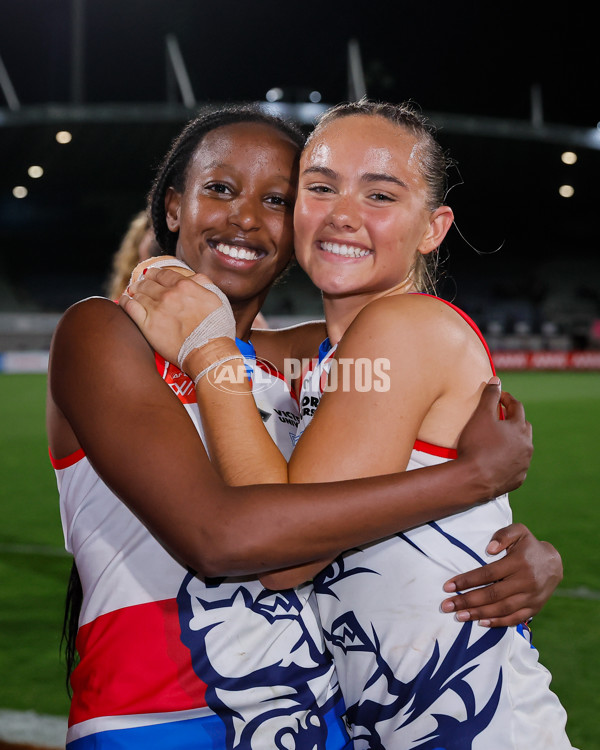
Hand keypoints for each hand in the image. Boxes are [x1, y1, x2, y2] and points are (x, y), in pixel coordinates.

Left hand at [120, 268, 224, 365]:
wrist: (208, 352)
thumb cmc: (217, 329)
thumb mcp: (218, 299)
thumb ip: (204, 284)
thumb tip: (192, 277)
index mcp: (185, 285)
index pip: (163, 273)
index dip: (155, 274)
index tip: (151, 275)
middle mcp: (169, 294)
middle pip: (148, 282)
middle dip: (143, 282)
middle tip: (140, 285)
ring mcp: (156, 309)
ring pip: (138, 293)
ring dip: (134, 291)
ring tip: (132, 293)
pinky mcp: (147, 325)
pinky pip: (129, 307)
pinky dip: (125, 301)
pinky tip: (125, 301)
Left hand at [440, 523, 562, 626]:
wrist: (554, 564)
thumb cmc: (529, 545)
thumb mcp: (518, 531)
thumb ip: (503, 535)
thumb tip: (488, 549)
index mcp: (518, 562)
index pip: (488, 574)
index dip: (467, 581)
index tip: (448, 586)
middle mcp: (525, 581)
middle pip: (492, 594)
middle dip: (467, 601)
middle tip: (446, 606)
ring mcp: (531, 597)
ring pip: (501, 609)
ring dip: (478, 614)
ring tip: (459, 616)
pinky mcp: (534, 608)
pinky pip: (514, 618)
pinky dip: (497, 622)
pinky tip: (481, 623)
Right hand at [457, 378, 532, 498]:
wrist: (473, 479)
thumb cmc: (476, 445)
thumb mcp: (480, 416)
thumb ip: (490, 396)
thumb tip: (496, 381)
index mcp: (519, 428)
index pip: (517, 407)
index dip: (507, 399)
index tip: (499, 397)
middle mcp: (527, 446)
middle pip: (524, 427)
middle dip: (513, 420)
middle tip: (500, 418)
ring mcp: (523, 464)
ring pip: (522, 447)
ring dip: (513, 441)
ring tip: (498, 440)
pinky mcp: (518, 479)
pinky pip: (517, 465)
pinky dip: (510, 460)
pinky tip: (498, 459)